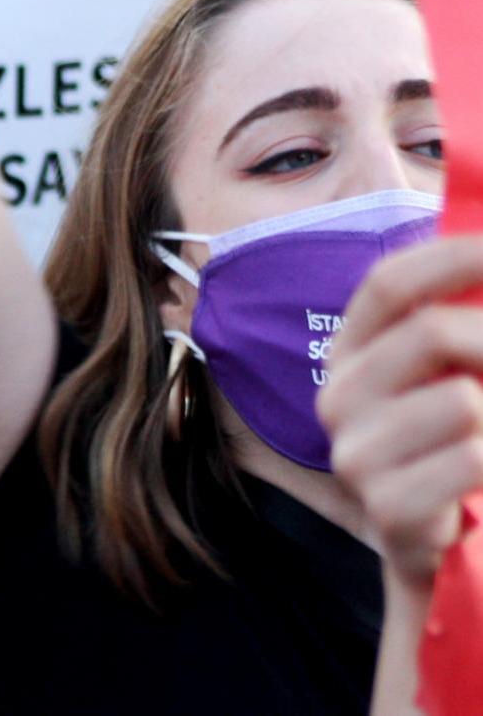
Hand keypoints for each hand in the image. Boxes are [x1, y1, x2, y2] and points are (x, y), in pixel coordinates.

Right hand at [318, 234, 482, 596]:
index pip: (389, 283)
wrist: (439, 550)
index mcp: (351, 351)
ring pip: (462, 401)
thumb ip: (456, 322)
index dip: (453, 258)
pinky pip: (471, 459)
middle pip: (430, 333)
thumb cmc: (454, 447)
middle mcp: (339, 395)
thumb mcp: (446, 376)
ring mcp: (355, 453)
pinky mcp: (387, 507)